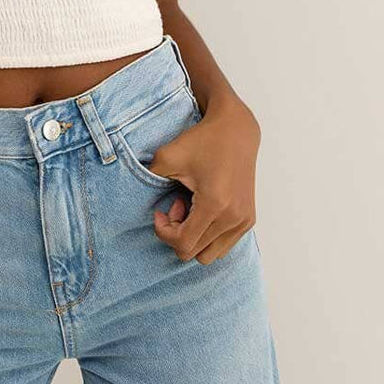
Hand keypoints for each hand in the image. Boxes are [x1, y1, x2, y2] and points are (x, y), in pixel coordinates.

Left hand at [149, 94, 261, 263]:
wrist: (236, 129)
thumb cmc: (202, 140)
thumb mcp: (168, 156)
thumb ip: (149, 179)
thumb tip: (135, 198)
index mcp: (215, 205)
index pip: (183, 244)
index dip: (163, 232)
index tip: (160, 211)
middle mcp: (233, 218)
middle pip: (195, 253)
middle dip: (178, 233)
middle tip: (175, 205)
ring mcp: (244, 221)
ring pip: (209, 255)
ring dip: (193, 237)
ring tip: (189, 208)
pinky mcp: (248, 219)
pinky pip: (223, 245)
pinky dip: (207, 234)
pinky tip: (202, 208)